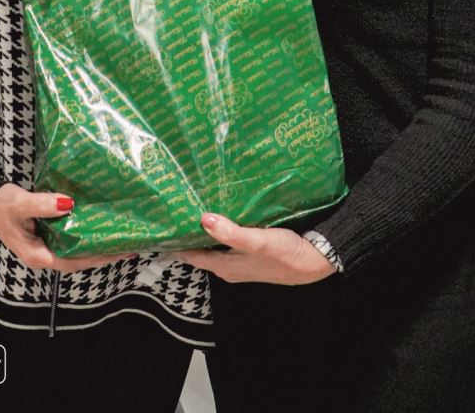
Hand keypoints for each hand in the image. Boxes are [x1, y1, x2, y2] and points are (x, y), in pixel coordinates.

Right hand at [0, 183, 131, 271]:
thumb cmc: (2, 206)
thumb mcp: (21, 204)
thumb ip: (42, 205)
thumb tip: (68, 204)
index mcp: (38, 255)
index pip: (73, 262)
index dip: (96, 259)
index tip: (117, 252)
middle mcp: (45, 255)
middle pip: (79, 259)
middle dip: (102, 254)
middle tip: (128, 243)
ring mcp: (47, 246)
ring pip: (76, 250)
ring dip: (96, 244)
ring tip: (120, 235)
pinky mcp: (48, 235)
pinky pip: (71, 238)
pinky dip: (85, 233)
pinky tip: (98, 224)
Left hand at [175, 213, 336, 284]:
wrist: (315, 260)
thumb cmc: (286, 254)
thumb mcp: (258, 242)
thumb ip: (232, 233)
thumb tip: (203, 219)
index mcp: (225, 267)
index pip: (190, 256)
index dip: (174, 243)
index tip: (159, 227)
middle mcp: (228, 266)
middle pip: (199, 250)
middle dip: (185, 234)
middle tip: (171, 210)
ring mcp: (239, 260)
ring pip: (212, 245)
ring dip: (202, 230)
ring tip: (188, 207)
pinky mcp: (251, 251)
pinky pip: (227, 239)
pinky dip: (218, 228)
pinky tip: (219, 212)